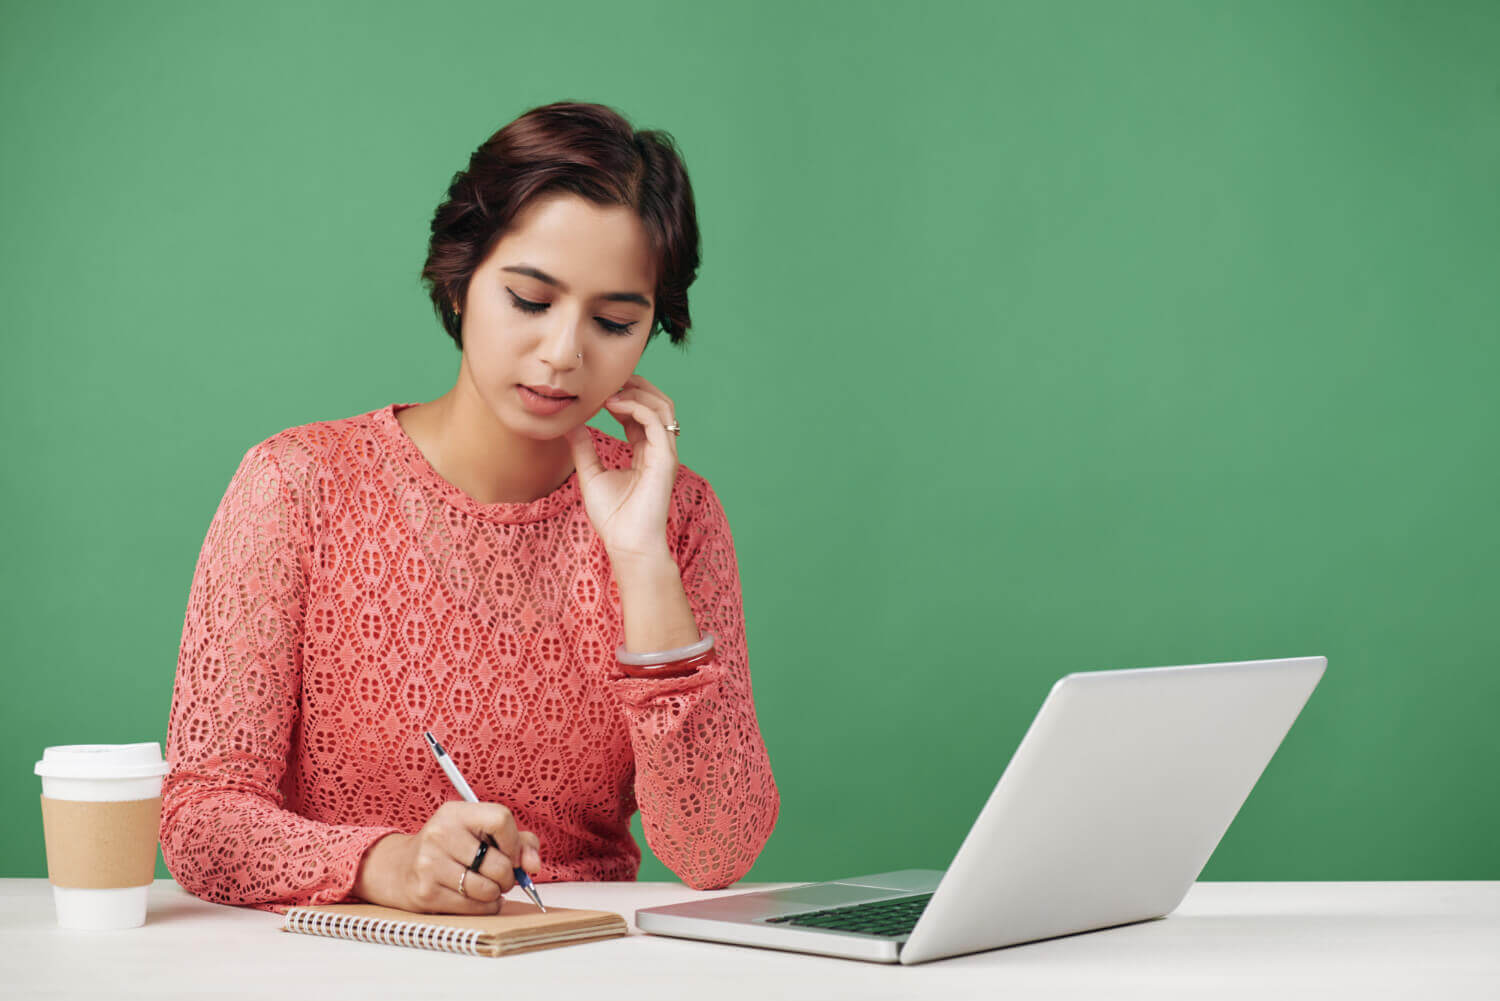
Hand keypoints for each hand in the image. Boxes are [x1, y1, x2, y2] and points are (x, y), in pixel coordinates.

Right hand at [352, 800, 541, 914]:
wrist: (399, 868)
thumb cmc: (451, 848)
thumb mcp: (480, 832)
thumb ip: (518, 842)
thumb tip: (533, 865)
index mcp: (455, 813)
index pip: (501, 819)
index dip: (515, 842)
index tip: (511, 854)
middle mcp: (440, 834)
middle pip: (499, 863)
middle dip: (508, 876)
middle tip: (499, 875)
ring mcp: (431, 864)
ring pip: (488, 889)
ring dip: (495, 893)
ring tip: (485, 885)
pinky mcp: (427, 893)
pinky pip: (475, 907)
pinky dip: (484, 906)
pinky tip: (474, 897)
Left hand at [564, 373, 679, 564]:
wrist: (627, 544)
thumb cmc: (613, 517)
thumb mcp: (591, 475)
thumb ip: (583, 448)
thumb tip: (569, 425)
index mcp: (646, 452)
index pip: (641, 413)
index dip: (623, 396)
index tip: (598, 391)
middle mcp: (659, 449)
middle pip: (657, 402)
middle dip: (635, 385)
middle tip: (607, 379)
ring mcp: (665, 452)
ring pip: (662, 406)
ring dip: (637, 391)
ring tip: (610, 390)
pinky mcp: (665, 459)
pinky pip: (655, 421)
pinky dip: (636, 407)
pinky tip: (613, 404)